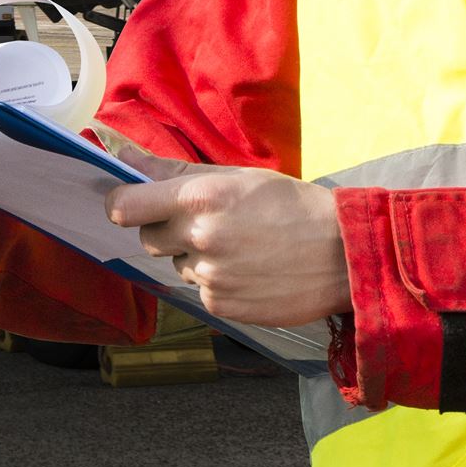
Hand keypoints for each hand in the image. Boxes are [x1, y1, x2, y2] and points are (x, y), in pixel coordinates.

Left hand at [103, 143, 350, 326]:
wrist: (342, 254)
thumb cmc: (292, 205)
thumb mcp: (237, 177)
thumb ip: (174, 172)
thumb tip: (123, 159)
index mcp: (200, 197)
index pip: (124, 207)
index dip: (122, 206)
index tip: (130, 206)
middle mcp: (199, 238)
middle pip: (148, 238)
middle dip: (167, 231)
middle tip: (205, 223)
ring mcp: (209, 277)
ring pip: (177, 266)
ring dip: (196, 258)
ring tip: (239, 247)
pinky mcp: (222, 306)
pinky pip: (200, 292)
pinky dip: (217, 283)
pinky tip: (248, 271)